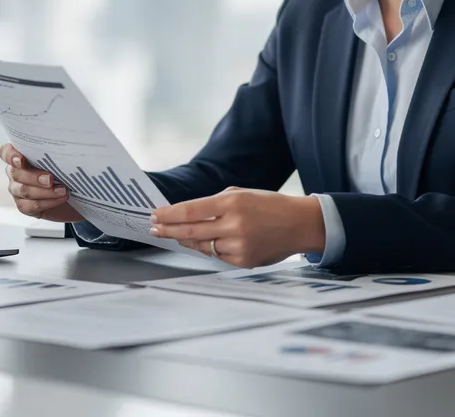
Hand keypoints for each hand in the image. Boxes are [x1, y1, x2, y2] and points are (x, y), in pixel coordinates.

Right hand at [0, 144, 82, 222]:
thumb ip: (54, 153)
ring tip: (63, 190)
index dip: (10, 156)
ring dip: (45, 191)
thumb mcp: (60, 159)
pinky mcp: (24, 206)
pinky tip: (61, 198)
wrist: (73, 193)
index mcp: (20, 157)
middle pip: (16, 173)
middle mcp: (15, 173)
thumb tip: (64, 145)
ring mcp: (17, 190)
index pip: (6, 153)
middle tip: (51, 179)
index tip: (22, 160)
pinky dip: (48, 202)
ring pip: (24, 191)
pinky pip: (31, 206)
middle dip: (34, 177)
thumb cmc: (64, 171)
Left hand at [149, 187, 325, 267]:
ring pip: (203, 246)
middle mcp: (234, 225)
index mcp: (232, 203)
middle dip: (169, 230)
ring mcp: (239, 246)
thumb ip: (214, 203)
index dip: (169, 215)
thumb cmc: (269, 205)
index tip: (155, 215)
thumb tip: (186, 214)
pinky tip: (212, 242)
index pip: (191, 210)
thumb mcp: (241, 194)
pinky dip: (212, 248)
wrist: (299, 224)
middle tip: (155, 229)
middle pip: (190, 231)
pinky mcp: (244, 261)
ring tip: (181, 235)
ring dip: (190, 240)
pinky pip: (218, 256)